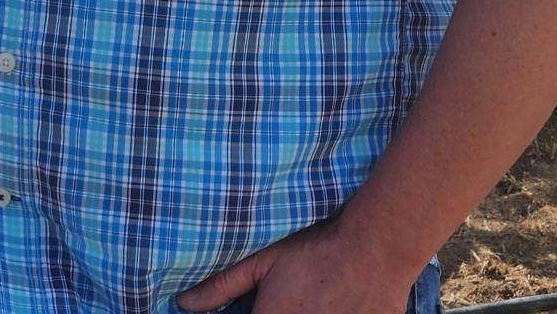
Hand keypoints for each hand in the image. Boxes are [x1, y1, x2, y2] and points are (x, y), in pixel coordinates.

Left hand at [175, 213, 411, 313]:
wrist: (373, 249)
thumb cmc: (316, 251)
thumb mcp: (265, 262)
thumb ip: (222, 286)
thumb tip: (183, 302)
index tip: (252, 310)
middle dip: (273, 312)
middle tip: (291, 298)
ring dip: (304, 313)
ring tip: (310, 300)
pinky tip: (331, 304)